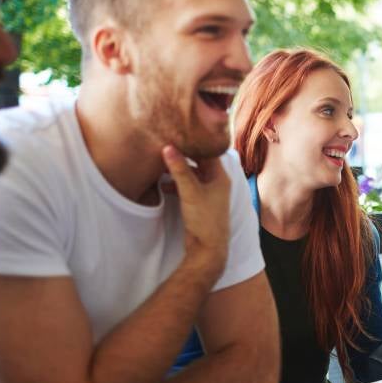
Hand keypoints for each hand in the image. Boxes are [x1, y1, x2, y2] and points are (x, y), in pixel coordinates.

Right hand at [162, 145, 231, 277]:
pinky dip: (177, 184)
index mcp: (220, 176)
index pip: (208, 152)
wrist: (208, 249)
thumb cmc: (204, 220)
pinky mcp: (200, 203)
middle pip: (199, 162)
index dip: (193, 142)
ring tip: (161, 165)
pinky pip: (188, 187)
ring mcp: (209, 193)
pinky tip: (164, 186)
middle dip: (183, 155)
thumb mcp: (190, 191)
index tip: (178, 133)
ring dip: (178, 170)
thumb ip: (179, 170)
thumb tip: (168, 147)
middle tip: (166, 146)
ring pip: (192, 175)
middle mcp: (217, 183)